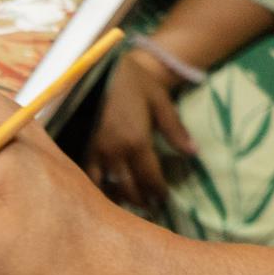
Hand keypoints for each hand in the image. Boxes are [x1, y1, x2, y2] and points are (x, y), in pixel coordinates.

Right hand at [86, 47, 195, 209]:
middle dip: (141, 201)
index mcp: (136, 142)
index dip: (158, 193)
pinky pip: (88, 176)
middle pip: (129, 188)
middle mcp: (114, 152)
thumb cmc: (133, 80)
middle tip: (150, 208)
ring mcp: (94, 152)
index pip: (150, 178)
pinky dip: (98, 188)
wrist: (96, 66)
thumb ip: (175, 129)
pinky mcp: (80, 147)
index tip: (164, 200)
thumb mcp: (160, 100)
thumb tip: (193, 153)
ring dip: (119, 199)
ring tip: (128, 204)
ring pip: (105, 188)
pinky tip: (105, 190)